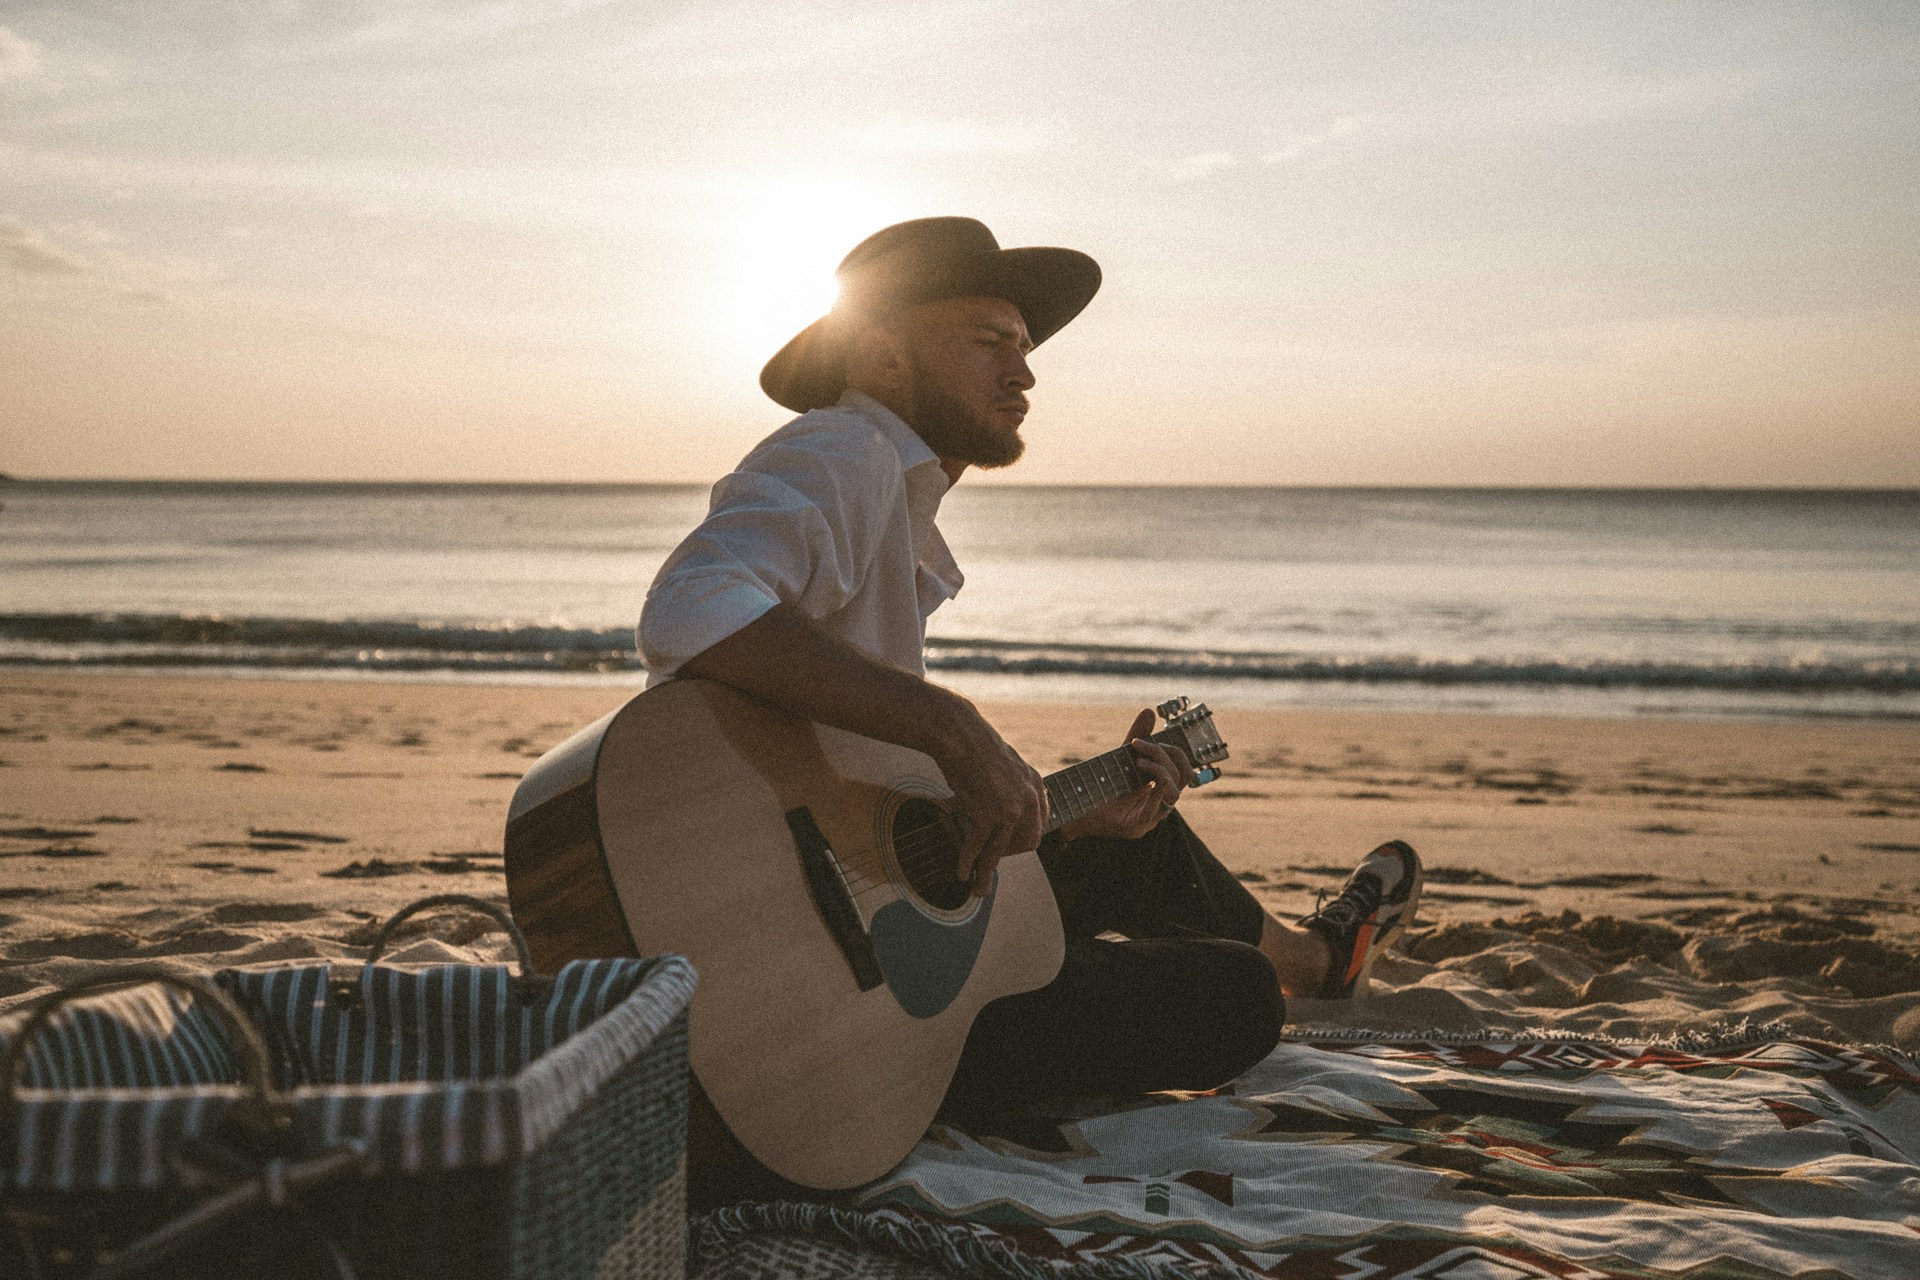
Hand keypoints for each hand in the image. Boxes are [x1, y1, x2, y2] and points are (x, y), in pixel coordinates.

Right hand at [937, 707, 1047, 897]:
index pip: (1039, 825)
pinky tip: (961, 871)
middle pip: (1027, 843)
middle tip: (991, 865)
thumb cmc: (977, 748)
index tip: (1008, 849)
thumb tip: (1010, 807)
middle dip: (1009, 858)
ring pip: (999, 852)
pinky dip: (967, 862)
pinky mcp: (987, 815)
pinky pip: (977, 847)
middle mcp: (1028, 800)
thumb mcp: (1008, 766)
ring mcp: (1009, 809)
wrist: (960, 736)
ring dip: (987, 873)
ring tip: (978, 887)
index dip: (1023, 840)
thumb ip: (1015, 787)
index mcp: (1036, 786)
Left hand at [1059, 708, 1192, 842]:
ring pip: (1174, 795)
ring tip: (1139, 761)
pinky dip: (1152, 791)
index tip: (1152, 740)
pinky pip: (1155, 810)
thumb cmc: (1102, 785)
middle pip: (1181, 779)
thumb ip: (1137, 737)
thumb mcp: (1121, 758)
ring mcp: (1150, 818)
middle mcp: (1160, 804)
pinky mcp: (1137, 827)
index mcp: (1161, 789)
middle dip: (1163, 757)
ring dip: (1160, 772)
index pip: (1184, 770)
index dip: (1174, 752)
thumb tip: (1149, 711)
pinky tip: (1141, 773)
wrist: (1077, 807)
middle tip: (1140, 746)